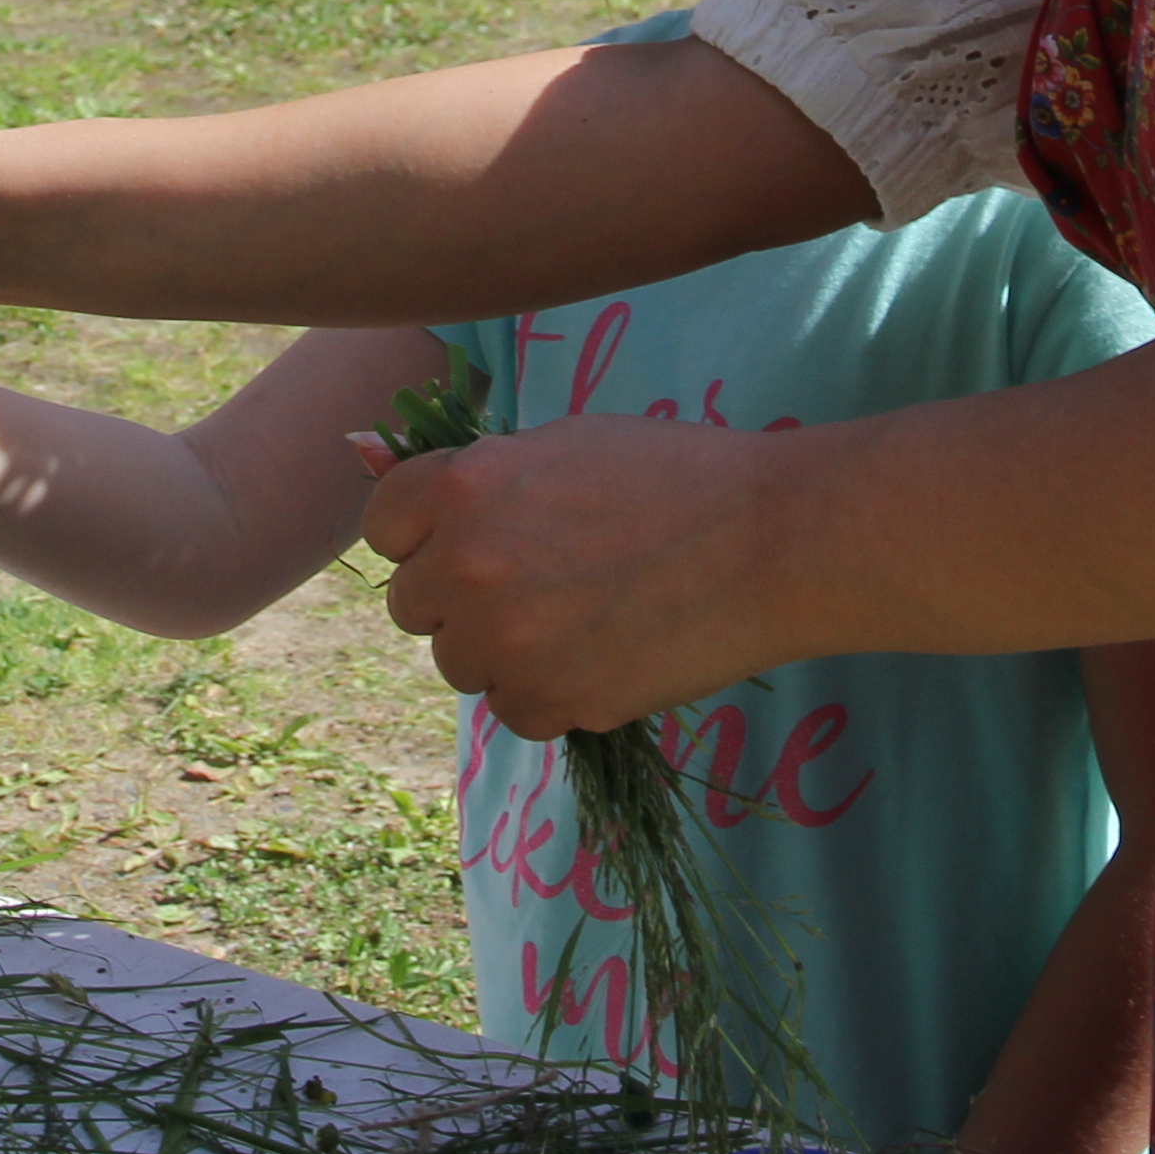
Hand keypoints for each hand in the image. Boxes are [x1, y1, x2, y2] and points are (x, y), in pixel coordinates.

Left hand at [358, 413, 801, 737]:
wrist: (772, 540)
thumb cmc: (677, 474)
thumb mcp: (564, 443)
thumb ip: (478, 473)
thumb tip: (383, 471)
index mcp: (466, 486)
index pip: (383, 523)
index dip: (423, 531)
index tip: (465, 536)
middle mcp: (468, 564)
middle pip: (412, 605)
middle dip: (459, 595)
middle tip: (534, 580)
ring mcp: (508, 641)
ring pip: (459, 664)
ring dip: (500, 649)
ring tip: (576, 617)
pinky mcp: (553, 700)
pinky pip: (512, 711)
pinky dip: (546, 693)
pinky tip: (600, 655)